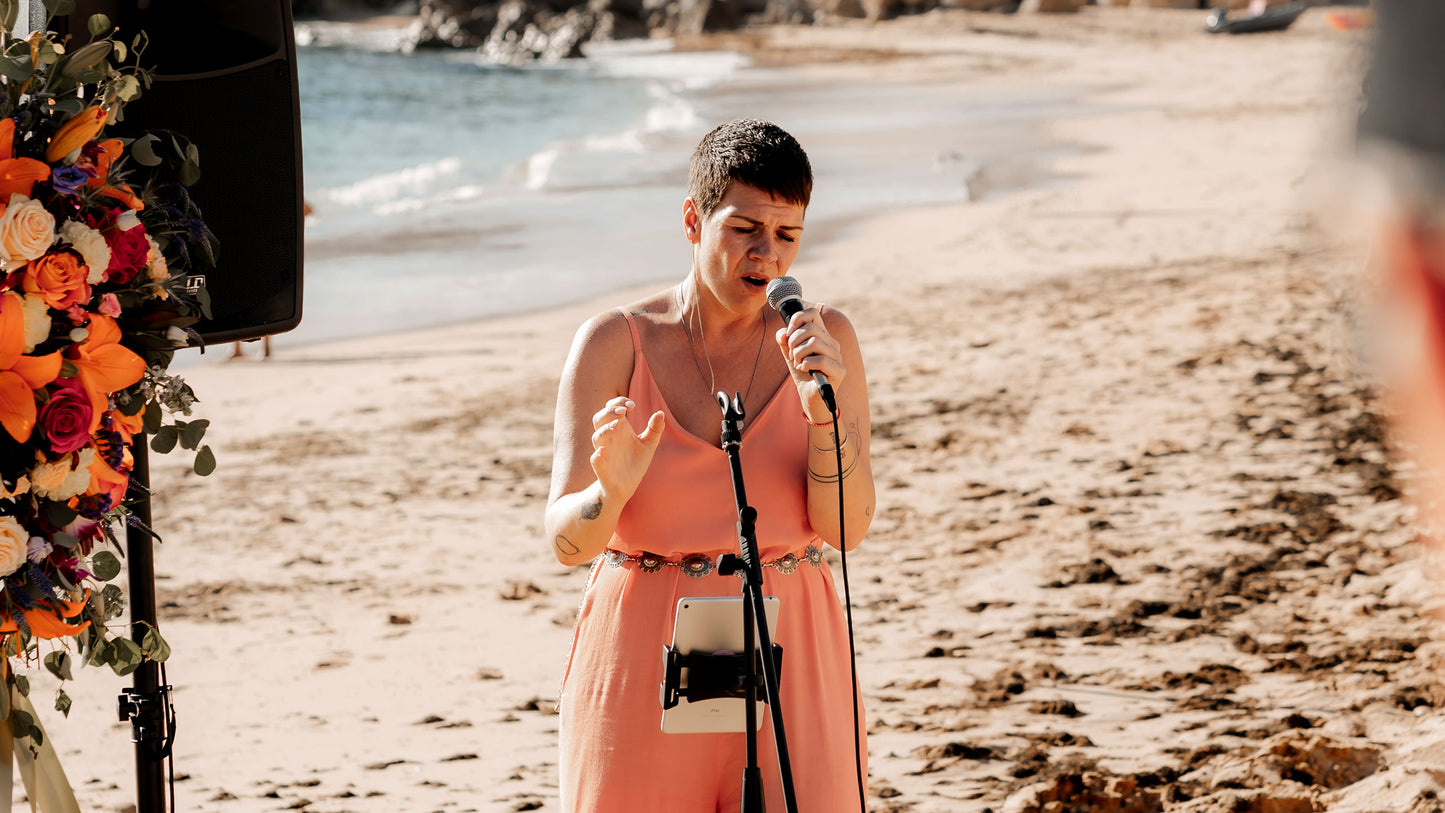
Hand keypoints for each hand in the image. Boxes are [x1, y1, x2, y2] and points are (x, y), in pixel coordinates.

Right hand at [589, 397, 665, 503]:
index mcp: (619, 429)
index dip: (619, 402)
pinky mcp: (602, 468)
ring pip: (596, 437)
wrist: (627, 486)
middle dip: (609, 411)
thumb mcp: (648, 444)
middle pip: (599, 418)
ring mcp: (604, 452)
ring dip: (605, 429)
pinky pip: (595, 460)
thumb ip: (655, 429)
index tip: (633, 405)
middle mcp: (609, 438)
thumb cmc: (635, 462)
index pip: (612, 408)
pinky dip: (597, 455)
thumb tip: (661, 413)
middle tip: (623, 411)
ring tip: (618, 424)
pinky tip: (602, 451)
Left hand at [775, 306, 844, 421]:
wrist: (810, 397)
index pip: (813, 314)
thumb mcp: (790, 354)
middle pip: (811, 328)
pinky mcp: (839, 371)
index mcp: (822, 335)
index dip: (797, 319)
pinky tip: (804, 369)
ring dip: (799, 353)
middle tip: (792, 355)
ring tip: (798, 363)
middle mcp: (832, 343)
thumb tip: (783, 333)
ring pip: (815, 342)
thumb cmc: (803, 374)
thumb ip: (785, 340)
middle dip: (795, 341)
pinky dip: (806, 364)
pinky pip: (820, 360)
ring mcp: (837, 357)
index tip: (788, 334)